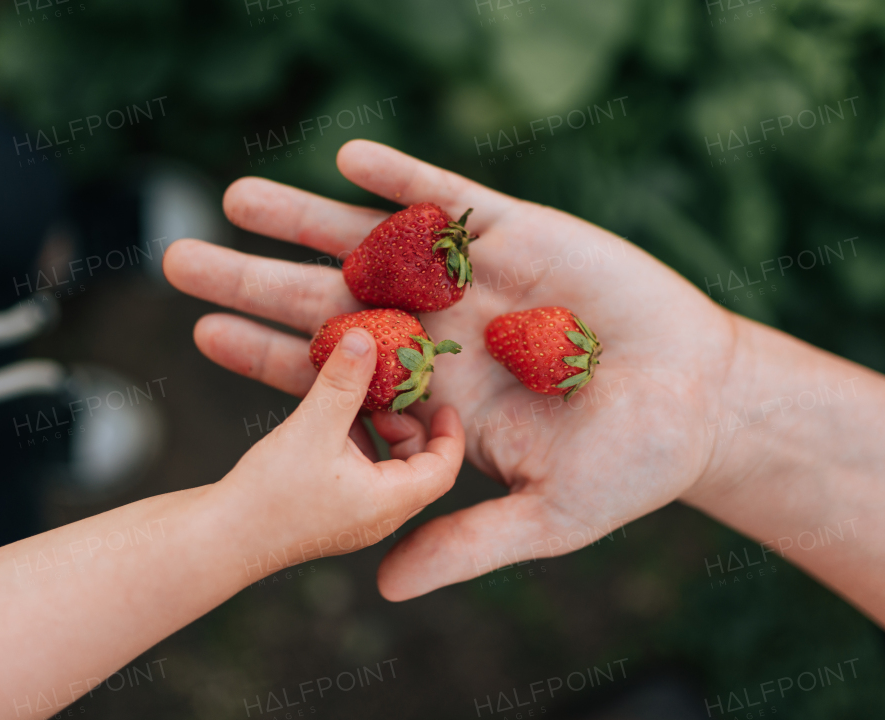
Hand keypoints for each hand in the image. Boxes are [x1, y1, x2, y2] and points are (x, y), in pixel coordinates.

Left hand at [163, 140, 738, 599]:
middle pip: (332, 301)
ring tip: (237, 197)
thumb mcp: (546, 516)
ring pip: (376, 242)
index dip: (269, 357)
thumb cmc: (633, 465)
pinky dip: (404, 179)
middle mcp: (445, 331)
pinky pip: (453, 199)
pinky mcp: (524, 235)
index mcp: (440, 395)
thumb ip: (466, 543)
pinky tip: (348, 159)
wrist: (706, 402)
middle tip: (178, 261)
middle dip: (258, 281)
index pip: (335, 375)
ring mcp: (479, 280)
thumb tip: (384, 589)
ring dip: (309, 219)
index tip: (202, 337)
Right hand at [218, 325, 464, 570]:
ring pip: (381, 467)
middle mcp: (377, 516)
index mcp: (390, 503)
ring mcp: (349, 518)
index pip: (443, 469)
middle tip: (385, 394)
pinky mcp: (322, 513)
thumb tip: (366, 335)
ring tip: (351, 400)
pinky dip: (349, 442)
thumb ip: (342, 381)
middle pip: (415, 466)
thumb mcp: (313, 428)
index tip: (440, 398)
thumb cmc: (268, 495)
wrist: (213, 542)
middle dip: (404, 425)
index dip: (448, 431)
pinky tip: (325, 418)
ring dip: (373, 431)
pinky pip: (354, 472)